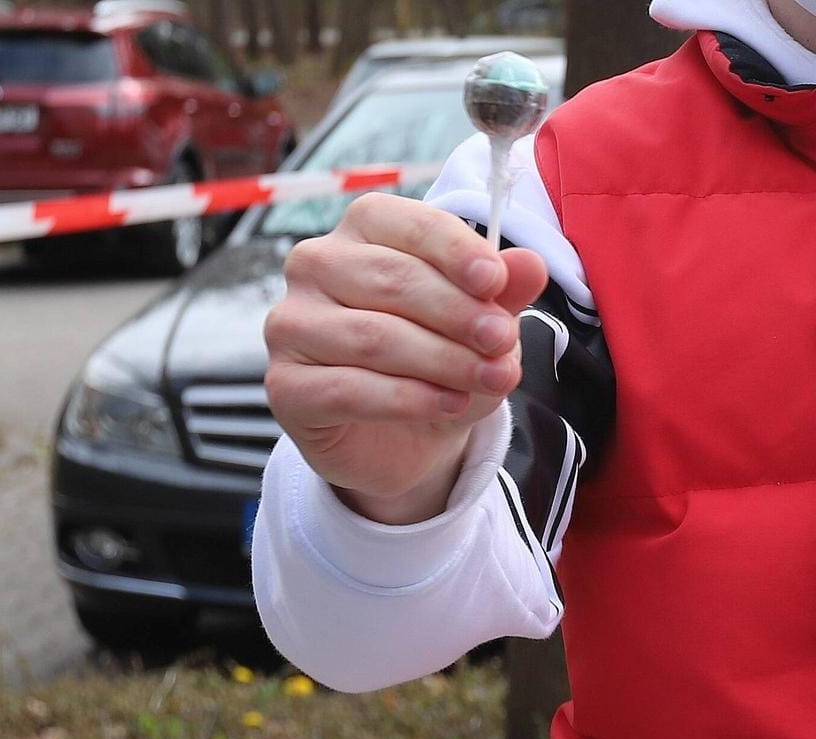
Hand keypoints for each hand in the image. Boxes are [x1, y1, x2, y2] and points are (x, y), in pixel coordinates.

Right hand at [265, 193, 547, 523]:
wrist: (407, 436)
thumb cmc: (439, 359)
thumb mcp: (481, 322)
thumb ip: (503, 291)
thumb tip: (531, 264)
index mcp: (362, 231)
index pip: (405, 224)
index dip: (453, 250)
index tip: (496, 280)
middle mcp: (314, 266)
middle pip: (391, 280)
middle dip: (457, 313)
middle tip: (503, 341)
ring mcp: (291, 325)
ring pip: (373, 337)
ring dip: (443, 360)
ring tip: (491, 378)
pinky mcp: (285, 385)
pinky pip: (349, 389)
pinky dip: (410, 398)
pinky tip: (452, 404)